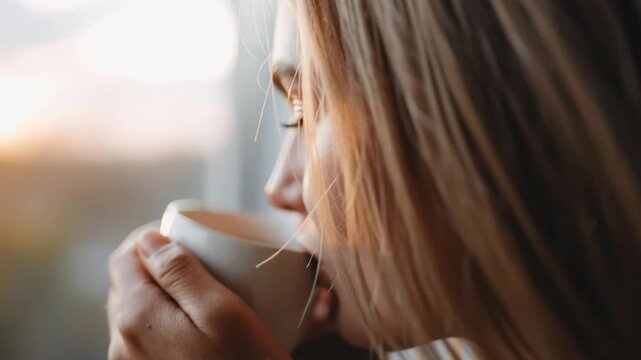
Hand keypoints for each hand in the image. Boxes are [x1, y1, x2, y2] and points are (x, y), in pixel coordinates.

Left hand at [107, 225, 290, 359]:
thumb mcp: (222, 311)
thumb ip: (180, 272)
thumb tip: (148, 240)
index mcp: (137, 316)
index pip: (123, 256)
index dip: (149, 237)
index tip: (182, 235)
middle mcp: (122, 340)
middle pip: (126, 282)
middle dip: (155, 263)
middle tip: (198, 260)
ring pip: (133, 309)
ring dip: (159, 291)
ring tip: (198, 290)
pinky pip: (142, 335)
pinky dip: (162, 318)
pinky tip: (193, 324)